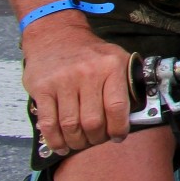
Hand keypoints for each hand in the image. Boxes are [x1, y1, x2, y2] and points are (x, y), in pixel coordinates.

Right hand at [21, 18, 132, 154]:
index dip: (118, 128)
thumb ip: (127, 83)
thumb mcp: (117, 58)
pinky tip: (61, 145)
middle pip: (93, 121)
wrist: (57, 35)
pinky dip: (55, 139)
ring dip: (76, 141)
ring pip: (70, 125)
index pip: (117, 107)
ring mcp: (63, 81)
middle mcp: (88, 73)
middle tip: (96, 140)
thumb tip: (137, 112)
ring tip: (79, 143)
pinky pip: (49, 123)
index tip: (118, 137)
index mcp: (112, 67)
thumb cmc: (90, 53)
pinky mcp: (43, 89)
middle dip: (96, 138)